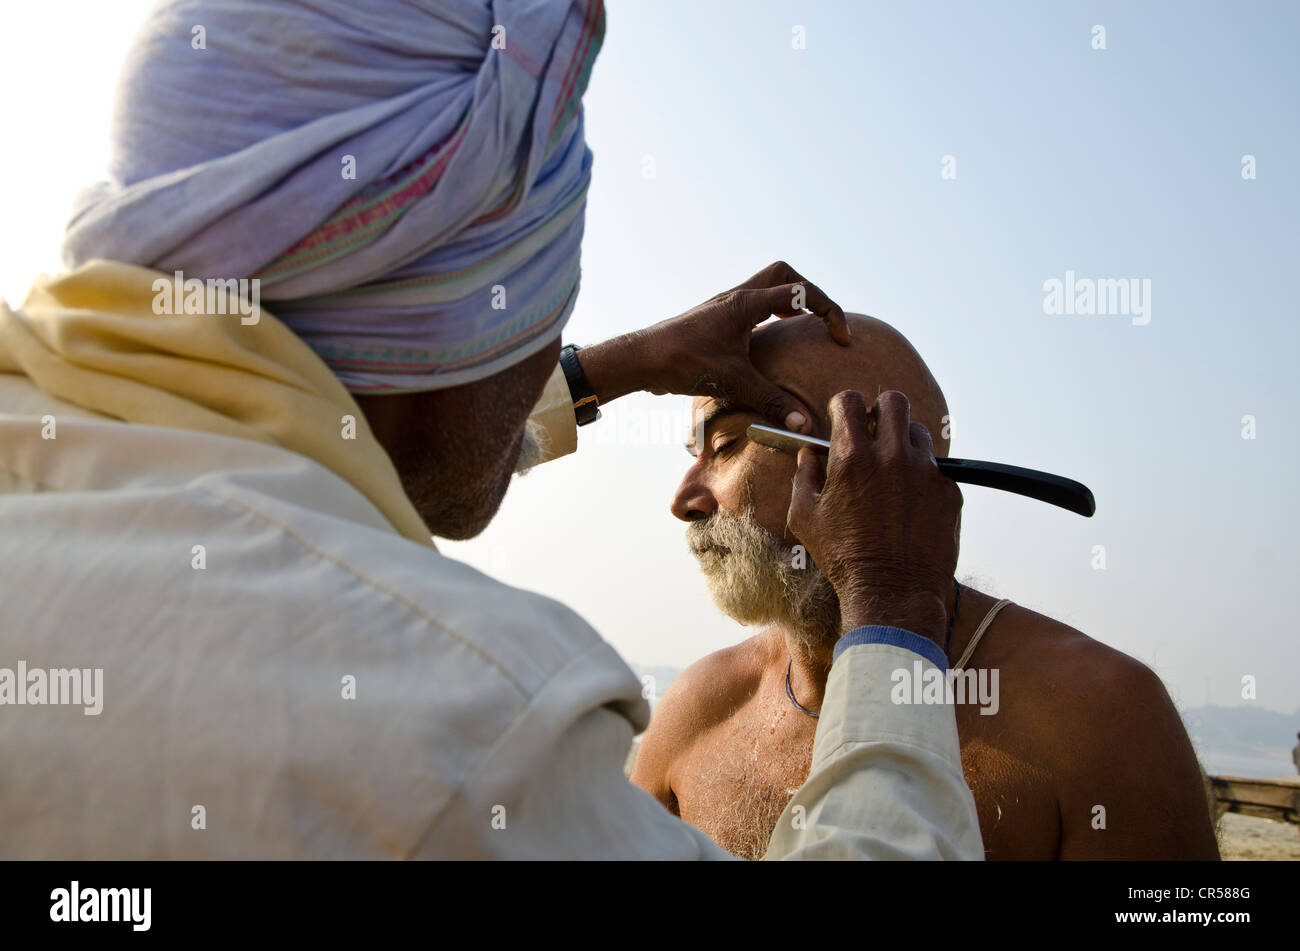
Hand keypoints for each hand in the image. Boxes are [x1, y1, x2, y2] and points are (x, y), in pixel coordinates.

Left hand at [577, 261, 848, 432]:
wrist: (640, 359)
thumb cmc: (682, 362)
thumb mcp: (733, 381)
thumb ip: (771, 401)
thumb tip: (803, 424)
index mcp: (746, 303)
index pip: (802, 293)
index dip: (830, 312)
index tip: (842, 339)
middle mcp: (736, 297)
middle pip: (784, 275)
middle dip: (810, 294)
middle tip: (821, 322)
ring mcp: (724, 306)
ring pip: (766, 287)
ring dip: (789, 302)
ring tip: (802, 328)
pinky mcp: (715, 319)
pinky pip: (752, 305)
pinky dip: (769, 315)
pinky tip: (769, 342)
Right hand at [786, 390, 961, 643]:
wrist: (893, 593)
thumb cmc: (843, 558)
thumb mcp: (805, 517)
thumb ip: (803, 475)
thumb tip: (809, 454)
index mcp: (853, 458)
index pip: (850, 400)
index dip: (844, 406)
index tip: (844, 418)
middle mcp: (893, 456)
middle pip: (893, 401)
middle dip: (879, 409)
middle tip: (873, 429)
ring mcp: (926, 472)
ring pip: (918, 431)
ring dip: (902, 440)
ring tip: (892, 467)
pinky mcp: (949, 490)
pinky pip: (936, 466)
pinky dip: (921, 474)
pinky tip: (909, 501)